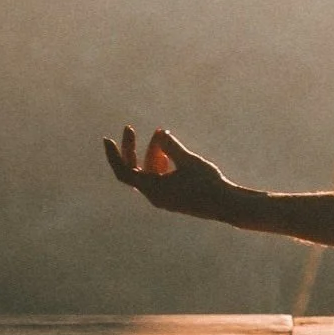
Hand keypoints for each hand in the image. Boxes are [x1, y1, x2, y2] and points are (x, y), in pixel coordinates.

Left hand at [103, 125, 236, 219]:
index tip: (107, 139)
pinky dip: (159, 163)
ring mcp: (163, 197)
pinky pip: (158, 178)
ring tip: (160, 134)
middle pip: (134, 170)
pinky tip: (168, 152)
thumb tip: (159, 133)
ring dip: (151, 153)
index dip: (114, 155)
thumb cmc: (208, 183)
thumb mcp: (189, 160)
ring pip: (148, 172)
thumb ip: (172, 146)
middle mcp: (154, 196)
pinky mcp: (172, 197)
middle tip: (129, 128)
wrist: (226, 205)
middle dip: (133, 149)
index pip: (124, 172)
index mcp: (153, 190)